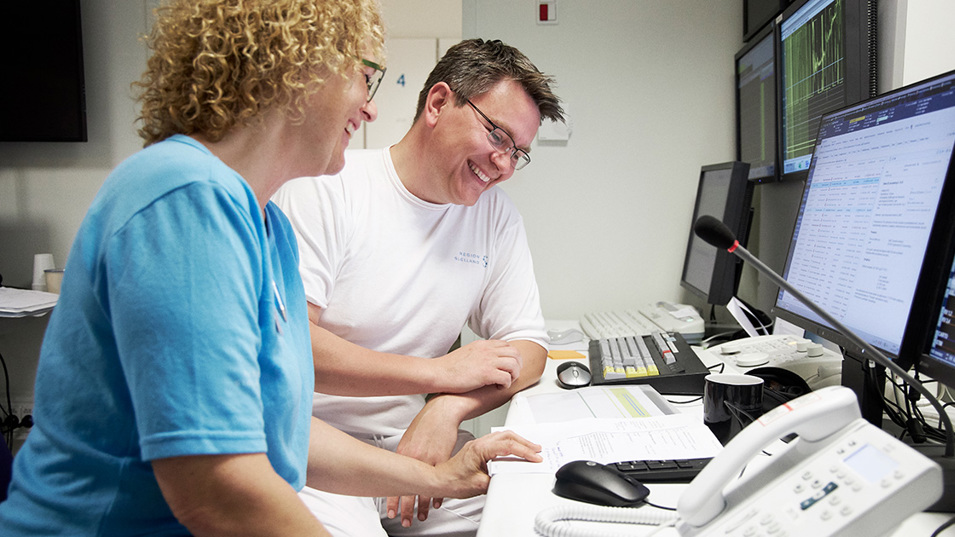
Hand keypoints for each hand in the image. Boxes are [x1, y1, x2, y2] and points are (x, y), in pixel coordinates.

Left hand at [386, 399, 460, 526]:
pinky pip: (440, 480)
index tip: (390, 512)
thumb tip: (400, 469)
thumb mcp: (409, 439)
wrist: (442, 411)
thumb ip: (404, 456)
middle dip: (406, 509)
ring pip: (425, 488)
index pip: (394, 483)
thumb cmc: (425, 424)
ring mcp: (430, 459)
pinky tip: (436, 502)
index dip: (392, 500)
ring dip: (423, 505)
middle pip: (408, 489)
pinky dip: (438, 493)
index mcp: (403, 454)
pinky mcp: (444, 458)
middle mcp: (414, 459)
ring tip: (422, 515)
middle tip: (405, 521)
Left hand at [432, 431, 541, 497]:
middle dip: (525, 442)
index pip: (508, 446)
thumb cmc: (453, 481)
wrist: (438, 480)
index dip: (524, 452)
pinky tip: (513, 448)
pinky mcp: (476, 448)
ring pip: (502, 435)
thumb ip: (496, 480)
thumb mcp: (479, 485)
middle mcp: (479, 443)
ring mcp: (477, 444)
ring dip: (517, 440)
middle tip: (537, 450)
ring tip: (529, 447)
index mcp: (480, 449)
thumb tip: (508, 478)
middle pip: (507, 436)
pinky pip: (496, 439)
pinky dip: (509, 442)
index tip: (534, 457)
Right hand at [436, 340, 522, 392]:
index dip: (512, 356)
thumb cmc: (448, 368)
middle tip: (512, 375)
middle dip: (517, 365)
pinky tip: (498, 388)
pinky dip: (506, 384)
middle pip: (515, 353)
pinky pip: (507, 378)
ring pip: (514, 365)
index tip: (509, 366)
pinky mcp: (486, 374)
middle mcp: (487, 350)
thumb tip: (486, 359)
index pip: (507, 345)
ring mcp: (487, 361)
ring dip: (513, 375)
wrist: (438, 373)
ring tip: (506, 382)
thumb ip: (478, 353)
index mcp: (483, 345)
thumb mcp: (467, 353)